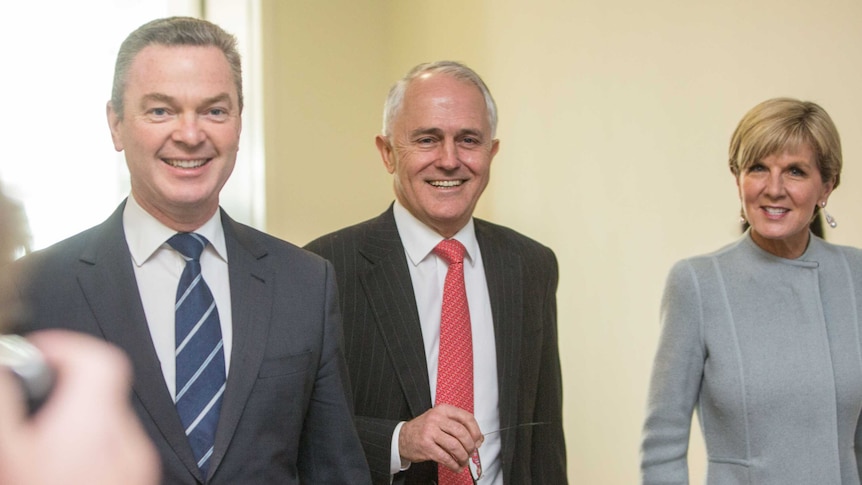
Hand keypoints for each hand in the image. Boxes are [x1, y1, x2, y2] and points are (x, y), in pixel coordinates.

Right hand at [0, 330, 159, 484]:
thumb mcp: (8, 452)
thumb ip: (6, 407)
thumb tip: (7, 368)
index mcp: (90, 426)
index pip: (98, 360)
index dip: (65, 347)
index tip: (34, 356)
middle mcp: (122, 441)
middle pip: (100, 391)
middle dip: (62, 390)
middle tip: (28, 405)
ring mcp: (135, 463)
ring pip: (106, 423)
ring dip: (74, 422)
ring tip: (40, 447)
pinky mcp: (138, 479)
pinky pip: (115, 449)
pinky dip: (89, 447)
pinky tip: (62, 470)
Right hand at [398, 403, 483, 472]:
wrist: (402, 437)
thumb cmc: (424, 429)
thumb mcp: (440, 420)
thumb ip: (458, 426)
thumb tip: (479, 439)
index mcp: (443, 410)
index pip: (467, 418)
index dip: (476, 431)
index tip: (478, 440)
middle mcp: (436, 419)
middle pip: (462, 433)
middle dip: (470, 446)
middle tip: (471, 452)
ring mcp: (430, 432)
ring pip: (455, 446)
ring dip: (463, 457)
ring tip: (464, 461)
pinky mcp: (426, 447)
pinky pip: (446, 458)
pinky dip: (454, 465)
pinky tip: (456, 466)